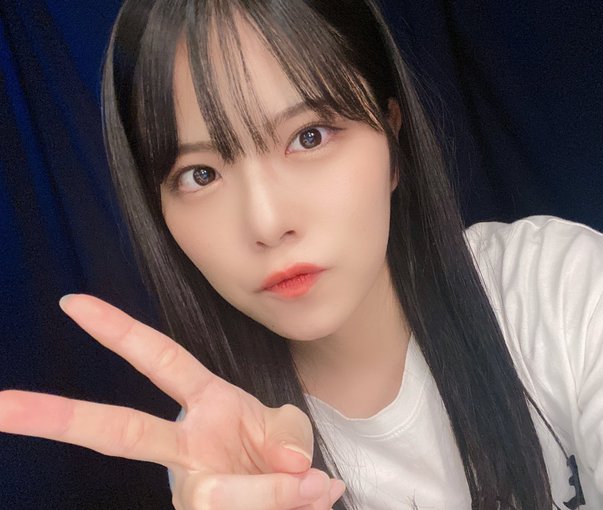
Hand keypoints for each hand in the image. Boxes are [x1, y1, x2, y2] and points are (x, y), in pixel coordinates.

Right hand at [0, 294, 345, 508]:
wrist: (293, 502)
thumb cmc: (280, 458)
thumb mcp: (292, 433)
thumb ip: (291, 437)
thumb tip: (290, 465)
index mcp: (208, 405)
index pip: (160, 360)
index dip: (120, 332)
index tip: (74, 303)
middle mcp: (185, 447)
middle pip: (119, 431)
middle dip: (61, 417)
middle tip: (1, 406)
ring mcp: (189, 488)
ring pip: (213, 495)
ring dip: (270, 494)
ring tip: (309, 491)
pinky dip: (282, 509)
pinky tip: (303, 503)